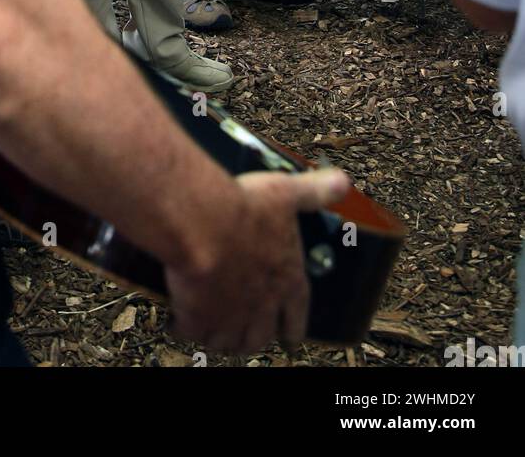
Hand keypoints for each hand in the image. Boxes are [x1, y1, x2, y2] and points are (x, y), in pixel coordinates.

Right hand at [165, 168, 348, 352]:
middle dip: (257, 336)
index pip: (297, 315)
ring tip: (218, 332)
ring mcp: (230, 316)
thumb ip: (313, 192)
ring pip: (231, 342)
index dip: (295, 328)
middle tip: (249, 335)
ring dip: (226, 339)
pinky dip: (190, 331)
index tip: (291, 338)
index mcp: (287, 280)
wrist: (203, 223)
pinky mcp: (198, 318)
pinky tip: (183, 322)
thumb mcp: (285, 193)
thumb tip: (342, 182)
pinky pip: (194, 334)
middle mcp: (262, 306)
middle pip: (261, 335)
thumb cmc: (245, 208)